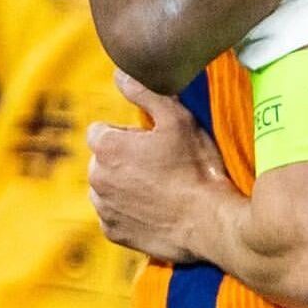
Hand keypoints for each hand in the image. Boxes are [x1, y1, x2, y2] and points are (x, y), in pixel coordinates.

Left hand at [87, 70, 233, 263]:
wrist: (210, 221)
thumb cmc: (196, 166)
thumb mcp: (177, 119)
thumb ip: (144, 92)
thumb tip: (119, 73)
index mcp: (108, 147)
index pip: (99, 130)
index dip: (128, 132)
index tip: (152, 140)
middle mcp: (97, 178)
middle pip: (102, 159)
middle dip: (123, 157)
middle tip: (160, 162)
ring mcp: (104, 208)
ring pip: (106, 186)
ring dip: (124, 183)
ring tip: (160, 186)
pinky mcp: (113, 233)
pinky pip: (114, 214)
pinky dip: (129, 209)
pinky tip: (156, 207)